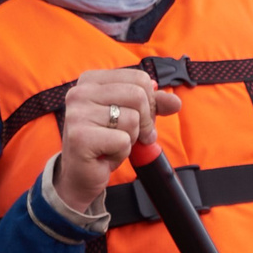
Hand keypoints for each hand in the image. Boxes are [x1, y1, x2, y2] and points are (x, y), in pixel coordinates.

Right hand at [55, 69, 183, 213]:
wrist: (82, 174)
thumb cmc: (105, 142)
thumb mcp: (132, 117)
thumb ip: (154, 105)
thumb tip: (175, 102)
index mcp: (91, 80)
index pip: (139, 78)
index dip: (149, 102)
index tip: (139, 118)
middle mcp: (80, 92)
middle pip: (138, 95)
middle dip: (145, 121)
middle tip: (132, 136)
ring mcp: (77, 114)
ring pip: (132, 119)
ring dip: (131, 138)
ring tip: (113, 144)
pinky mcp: (80, 137)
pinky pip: (123, 140)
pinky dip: (122, 152)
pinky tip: (106, 154)